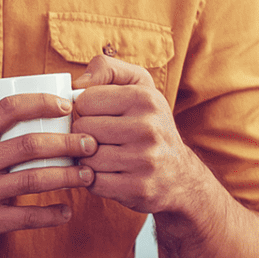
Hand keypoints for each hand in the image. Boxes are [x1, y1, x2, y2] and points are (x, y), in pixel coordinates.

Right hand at [0, 92, 95, 255]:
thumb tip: (16, 118)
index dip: (40, 102)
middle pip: (29, 145)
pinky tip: (66, 211)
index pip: (8, 108)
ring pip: (32, 180)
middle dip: (66, 142)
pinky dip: (50, 215)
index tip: (63, 104)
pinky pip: (24, 218)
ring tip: (87, 175)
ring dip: (66, 177)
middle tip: (90, 142)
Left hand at [72, 55, 201, 214]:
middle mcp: (148, 127)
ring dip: (88, 159)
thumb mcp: (137, 85)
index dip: (84, 109)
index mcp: (144, 98)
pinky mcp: (140, 189)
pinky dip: (94, 180)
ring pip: (86, 157)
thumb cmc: (148, 123)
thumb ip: (106, 68)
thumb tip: (78, 83)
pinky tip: (109, 174)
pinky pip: (94, 183)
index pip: (84, 100)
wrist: (180, 175)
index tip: (98, 115)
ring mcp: (145, 160)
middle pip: (82, 128)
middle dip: (85, 134)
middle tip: (101, 138)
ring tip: (105, 155)